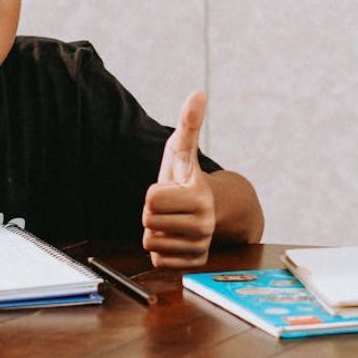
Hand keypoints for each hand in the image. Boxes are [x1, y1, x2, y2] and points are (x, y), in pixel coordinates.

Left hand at [142, 92, 216, 267]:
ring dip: (156, 231)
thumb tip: (198, 93)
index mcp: (199, 196)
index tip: (169, 189)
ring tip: (172, 221)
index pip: (150, 199)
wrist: (209, 209)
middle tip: (169, 206)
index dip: (153, 192)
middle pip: (149, 222)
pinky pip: (158, 262)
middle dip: (153, 213)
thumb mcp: (182, 150)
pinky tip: (174, 238)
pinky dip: (161, 251)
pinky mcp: (194, 263)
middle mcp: (204, 224)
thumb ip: (188, 122)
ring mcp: (200, 246)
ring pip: (151, 243)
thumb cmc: (187, 177)